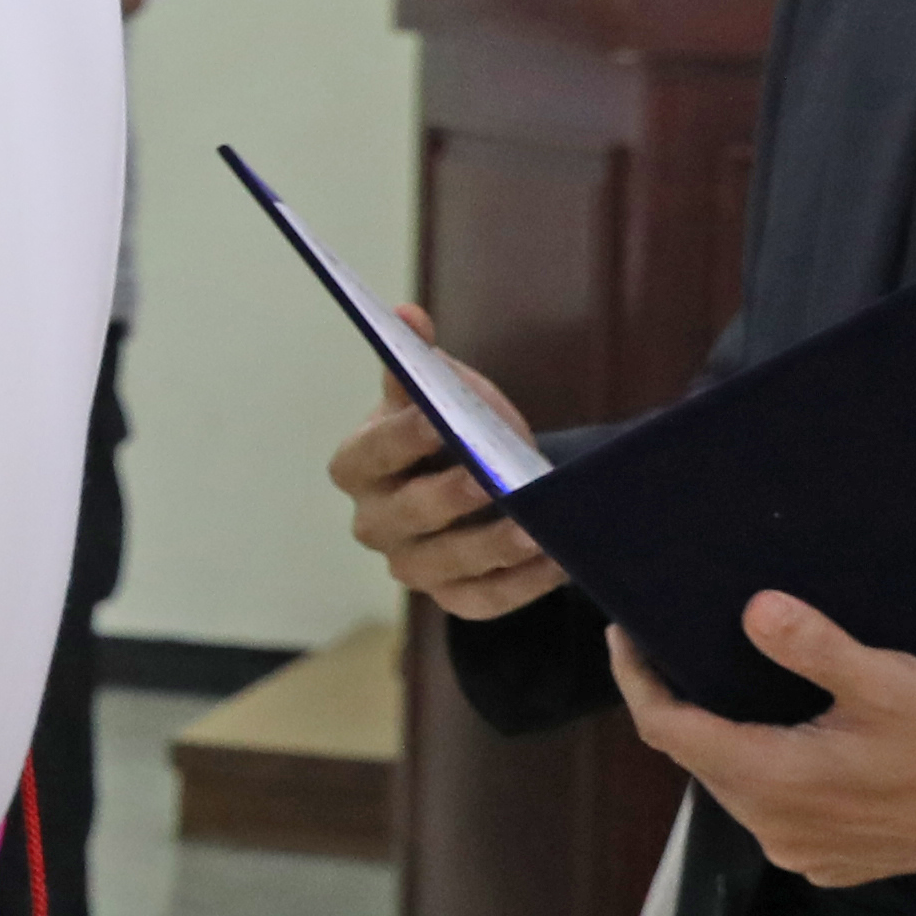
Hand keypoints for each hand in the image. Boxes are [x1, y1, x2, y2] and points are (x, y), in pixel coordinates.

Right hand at [328, 302, 561, 620]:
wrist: (488, 480)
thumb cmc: (453, 433)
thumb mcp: (440, 394)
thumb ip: (421, 363)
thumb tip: (407, 316)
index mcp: (359, 468)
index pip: (366, 457)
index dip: (398, 440)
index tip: (436, 418)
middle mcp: (376, 523)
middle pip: (404, 515)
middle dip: (446, 497)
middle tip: (488, 480)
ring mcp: (413, 566)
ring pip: (444, 564)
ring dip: (491, 547)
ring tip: (536, 529)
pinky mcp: (456, 597)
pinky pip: (484, 599)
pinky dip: (521, 584)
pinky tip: (556, 559)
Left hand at [617, 599, 915, 889]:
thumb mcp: (888, 681)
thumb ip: (812, 648)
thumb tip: (752, 610)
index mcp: (773, 782)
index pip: (668, 730)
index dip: (638, 681)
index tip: (625, 635)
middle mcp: (775, 827)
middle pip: (698, 759)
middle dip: (681, 705)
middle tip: (673, 647)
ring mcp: (806, 851)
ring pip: (736, 786)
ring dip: (725, 739)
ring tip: (724, 682)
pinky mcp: (837, 860)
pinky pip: (776, 808)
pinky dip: (765, 769)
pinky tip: (785, 733)